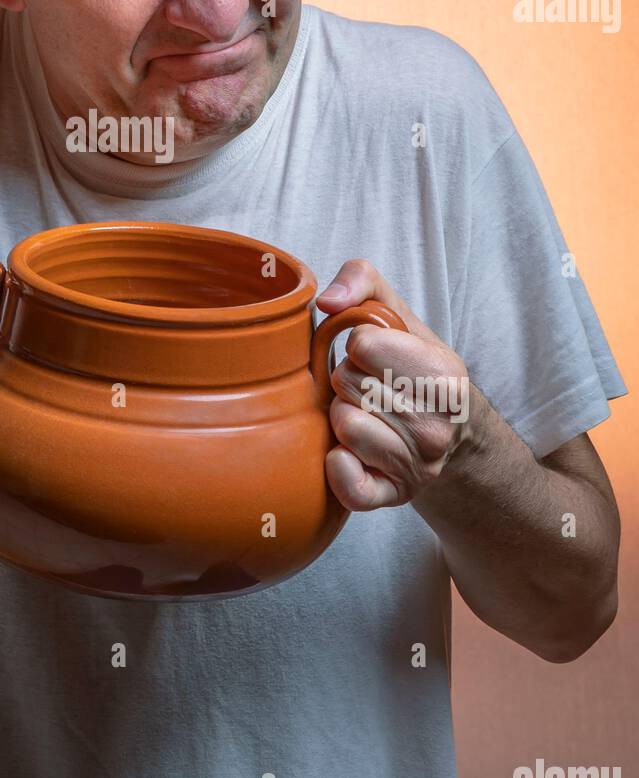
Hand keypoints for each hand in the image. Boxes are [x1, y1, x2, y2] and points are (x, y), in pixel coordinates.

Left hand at [315, 260, 471, 510]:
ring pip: (344, 425)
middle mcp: (438, 426)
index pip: (364, 343)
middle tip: (369, 385)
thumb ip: (361, 280)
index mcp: (445, 375)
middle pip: (348, 383)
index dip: (359, 343)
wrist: (450, 433)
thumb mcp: (397, 312)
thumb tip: (328, 301)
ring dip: (342, 414)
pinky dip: (339, 466)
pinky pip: (349, 485)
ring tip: (365, 412)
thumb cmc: (414, 364)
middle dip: (348, 377)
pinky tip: (345, 452)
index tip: (374, 353)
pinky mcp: (393, 497)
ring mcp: (418, 467)